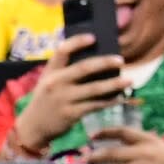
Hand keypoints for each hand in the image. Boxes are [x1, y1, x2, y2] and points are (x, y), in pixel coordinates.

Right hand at [14, 34, 129, 152]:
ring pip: (95, 89)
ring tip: (129, 80)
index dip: (77, 42)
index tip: (93, 37)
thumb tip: (97, 64)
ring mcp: (63, 98)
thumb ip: (65, 73)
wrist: (34, 126)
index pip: (62, 51)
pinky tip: (121, 98)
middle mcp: (55, 82)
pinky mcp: (71, 113)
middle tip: (120, 60)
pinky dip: (110, 101)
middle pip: (83, 68)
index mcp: (50, 71)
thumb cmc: (46, 100)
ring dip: (114, 84)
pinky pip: (96, 105)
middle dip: (104, 63)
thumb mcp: (48, 82)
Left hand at [86, 127, 163, 163]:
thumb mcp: (155, 142)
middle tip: (83, 159)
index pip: (120, 131)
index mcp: (145, 141)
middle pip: (110, 153)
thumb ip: (134, 139)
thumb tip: (108, 139)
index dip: (103, 132)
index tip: (91, 136)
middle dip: (93, 156)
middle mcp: (141, 154)